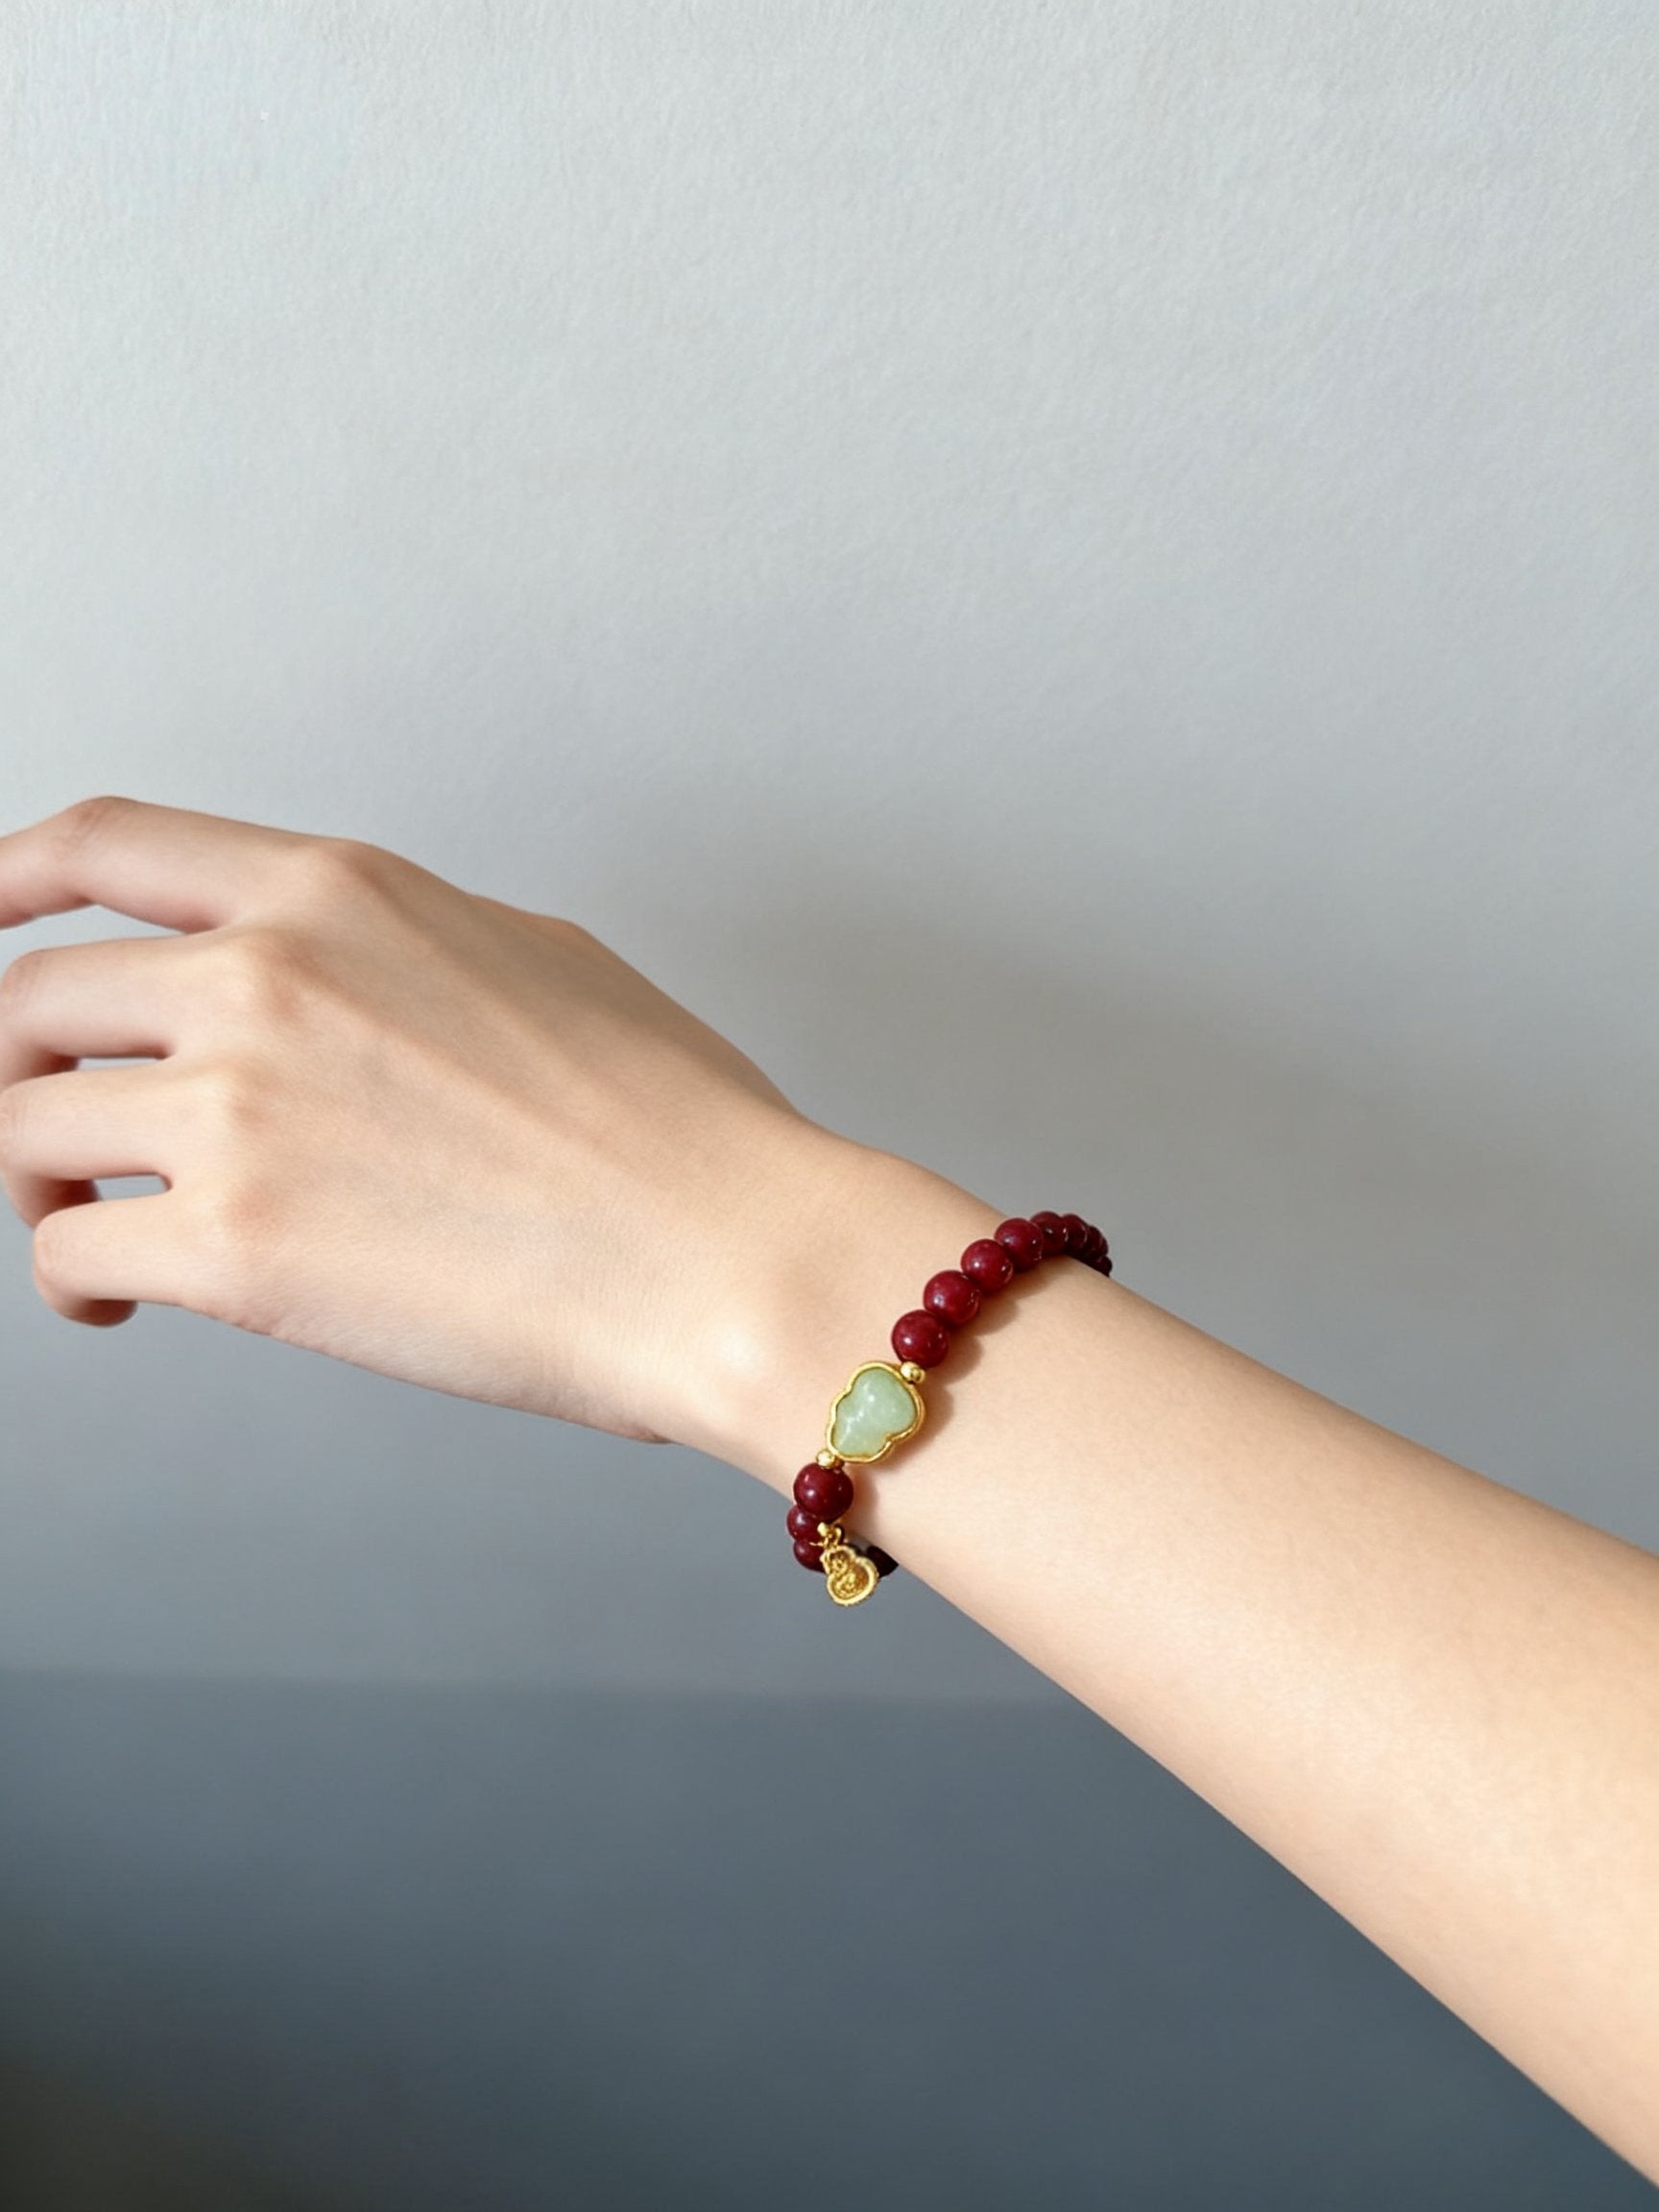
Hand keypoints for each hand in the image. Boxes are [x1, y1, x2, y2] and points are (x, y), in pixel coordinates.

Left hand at [0, 795, 858, 1457]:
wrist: (728, 1254)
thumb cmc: (672, 1127)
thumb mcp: (532, 960)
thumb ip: (392, 946)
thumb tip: (329, 977)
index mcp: (337, 891)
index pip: (101, 841)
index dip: (2, 877)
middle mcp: (264, 976)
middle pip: (30, 1000)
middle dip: (17, 1074)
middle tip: (52, 1134)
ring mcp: (239, 1107)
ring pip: (25, 1129)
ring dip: (38, 1187)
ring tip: (91, 1234)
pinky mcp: (234, 1247)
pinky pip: (69, 1255)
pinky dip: (72, 1286)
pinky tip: (122, 1307)